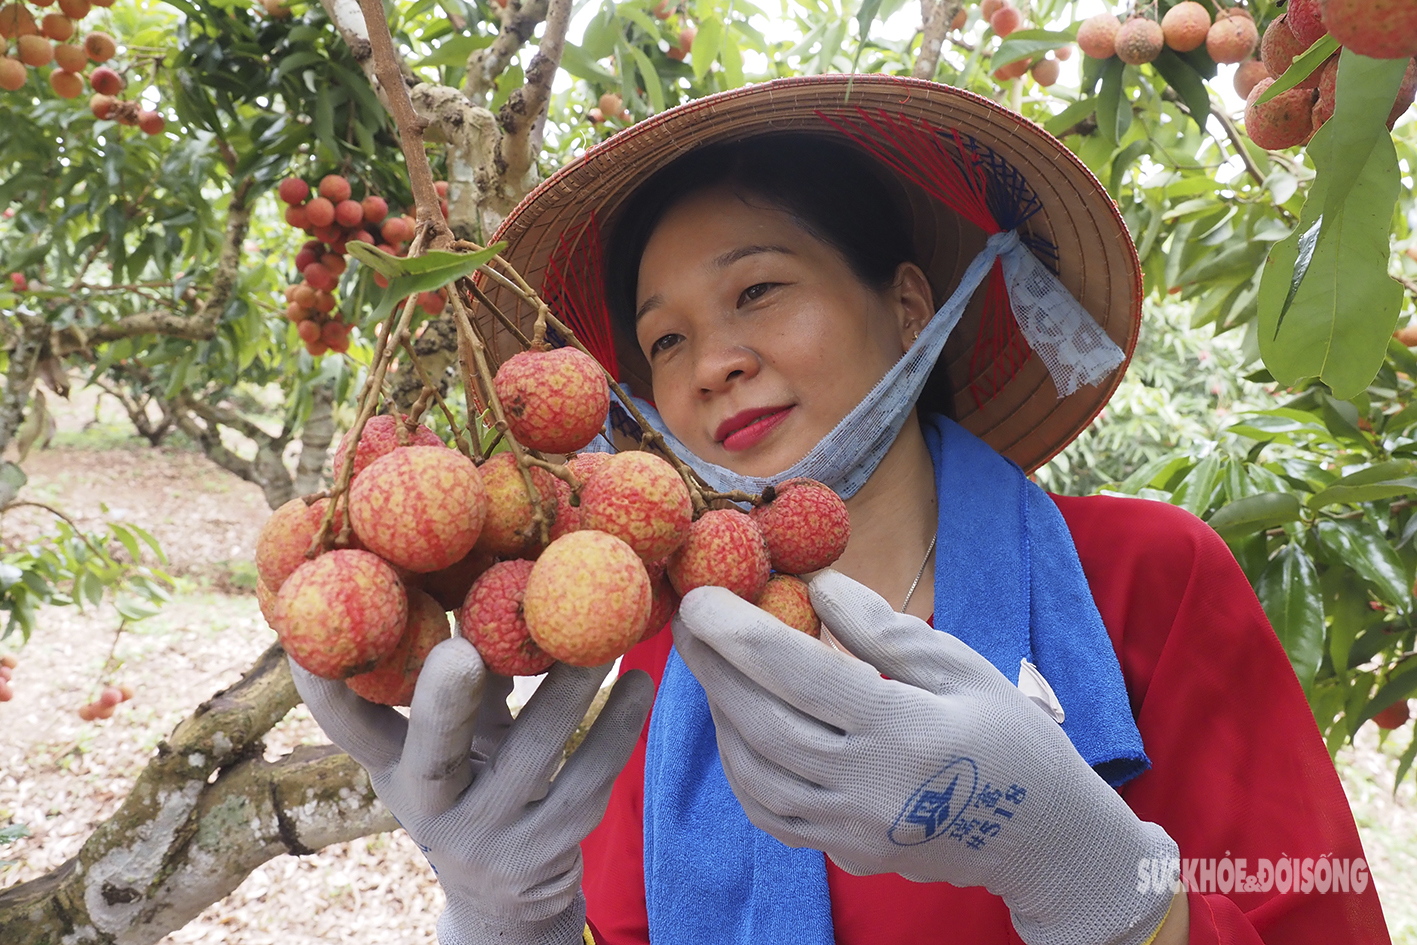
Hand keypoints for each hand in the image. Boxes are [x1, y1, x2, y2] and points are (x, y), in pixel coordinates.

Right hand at [289, 637, 653, 944]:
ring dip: (569, 691)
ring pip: (534, 756)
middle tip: (460, 650)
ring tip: (602, 640)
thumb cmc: (473, 788)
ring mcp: (491, 838)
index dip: (326, 693)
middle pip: (433, 756)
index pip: (350, 730)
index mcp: (396, 773)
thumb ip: (463, 686)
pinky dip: (617, 729)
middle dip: (443, 704)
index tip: (307, 647)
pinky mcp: (550, 850)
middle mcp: (432, 812)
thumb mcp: (452, 748)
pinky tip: (640, 683)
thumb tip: (478, 580)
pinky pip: (590, 781)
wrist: (511, 897)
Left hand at [671, 570, 1177, 944]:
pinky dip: (741, 767)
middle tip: (687, 620)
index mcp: (902, 730)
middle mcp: (867, 786)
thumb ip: (885, 630)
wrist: (1044, 839)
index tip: (701, 594)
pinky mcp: (846, 853)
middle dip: (713, 666)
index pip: (796, 673)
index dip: (737, 629)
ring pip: (755, 772)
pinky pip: (770, 814)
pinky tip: (737, 727)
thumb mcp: (964, 668)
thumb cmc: (1010, 738)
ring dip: (720, 715)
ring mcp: (851, 829)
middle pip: (761, 721)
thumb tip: (816, 588)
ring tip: (711, 666)